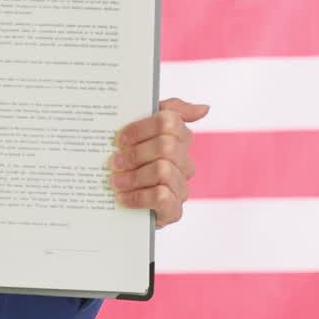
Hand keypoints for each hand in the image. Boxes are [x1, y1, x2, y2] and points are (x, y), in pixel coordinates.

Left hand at [108, 97, 208, 228]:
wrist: (117, 204)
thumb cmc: (130, 161)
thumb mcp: (140, 131)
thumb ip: (168, 111)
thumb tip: (204, 108)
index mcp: (178, 139)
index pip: (170, 122)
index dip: (141, 128)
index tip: (119, 139)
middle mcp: (185, 162)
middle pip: (167, 146)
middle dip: (136, 153)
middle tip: (113, 162)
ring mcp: (182, 187)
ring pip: (163, 170)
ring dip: (134, 176)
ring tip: (115, 181)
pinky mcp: (174, 210)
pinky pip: (162, 197)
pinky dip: (138, 196)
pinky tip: (123, 197)